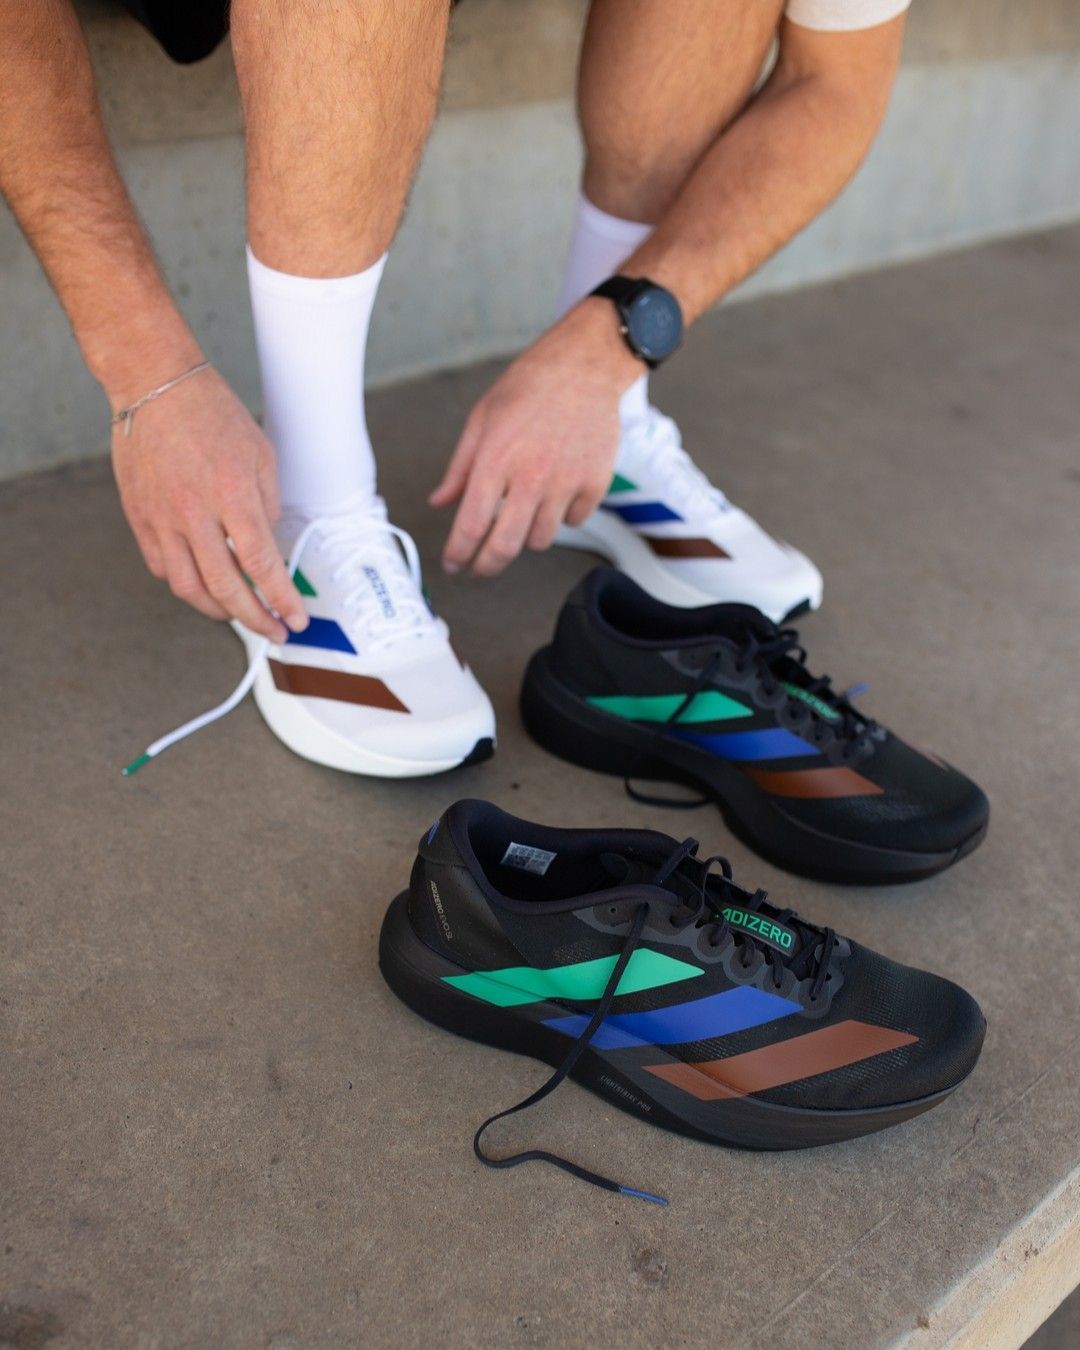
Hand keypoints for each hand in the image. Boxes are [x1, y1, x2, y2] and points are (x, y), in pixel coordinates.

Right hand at [110, 365, 306, 640]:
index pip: (261, 565)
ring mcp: (161, 518)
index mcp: (232, 495)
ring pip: (188, 588)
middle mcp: (194, 513)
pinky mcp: (139, 518)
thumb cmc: (212, 413)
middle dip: (255, 619)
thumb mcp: (262, 454)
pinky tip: (204, 586)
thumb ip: (267, 506)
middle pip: (225, 588)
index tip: (296, 618)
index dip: (282, 599)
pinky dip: (186, 585)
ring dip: (218, 610)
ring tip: (240, 614)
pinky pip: (162, 568)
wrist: (154, 385)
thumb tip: (265, 546)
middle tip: (273, 631)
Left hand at [429, 300, 643, 575]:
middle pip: (504, 547)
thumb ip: (459, 468)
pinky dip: (562, 516)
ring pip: (540, 540)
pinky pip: (573, 521)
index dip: (458, 554)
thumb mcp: (481, 420)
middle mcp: (530, 477)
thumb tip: (439, 501)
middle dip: (486, 566)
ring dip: (526, 537)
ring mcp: (566, 483)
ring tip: (522, 514)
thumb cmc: (529, 387)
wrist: (584, 366)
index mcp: (495, 460)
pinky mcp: (594, 484)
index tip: (454, 564)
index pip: (470, 526)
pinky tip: (556, 494)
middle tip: (479, 567)